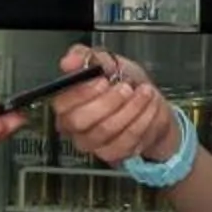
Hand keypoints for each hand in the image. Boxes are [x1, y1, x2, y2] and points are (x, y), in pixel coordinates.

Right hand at [49, 47, 179, 166]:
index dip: (83, 92)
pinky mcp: (112, 154)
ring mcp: (93, 143)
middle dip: (108, 101)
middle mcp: (74, 127)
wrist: (149, 103)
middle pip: (81, 120)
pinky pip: (126, 140)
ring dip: (131, 108)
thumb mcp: (108, 61)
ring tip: (144, 92)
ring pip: (107, 129)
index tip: (103, 81)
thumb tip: (69, 61)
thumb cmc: (125, 83)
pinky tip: (148, 107)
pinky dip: (143, 120)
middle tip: (126, 88)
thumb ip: (86, 57)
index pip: (62, 103)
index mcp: (67, 103)